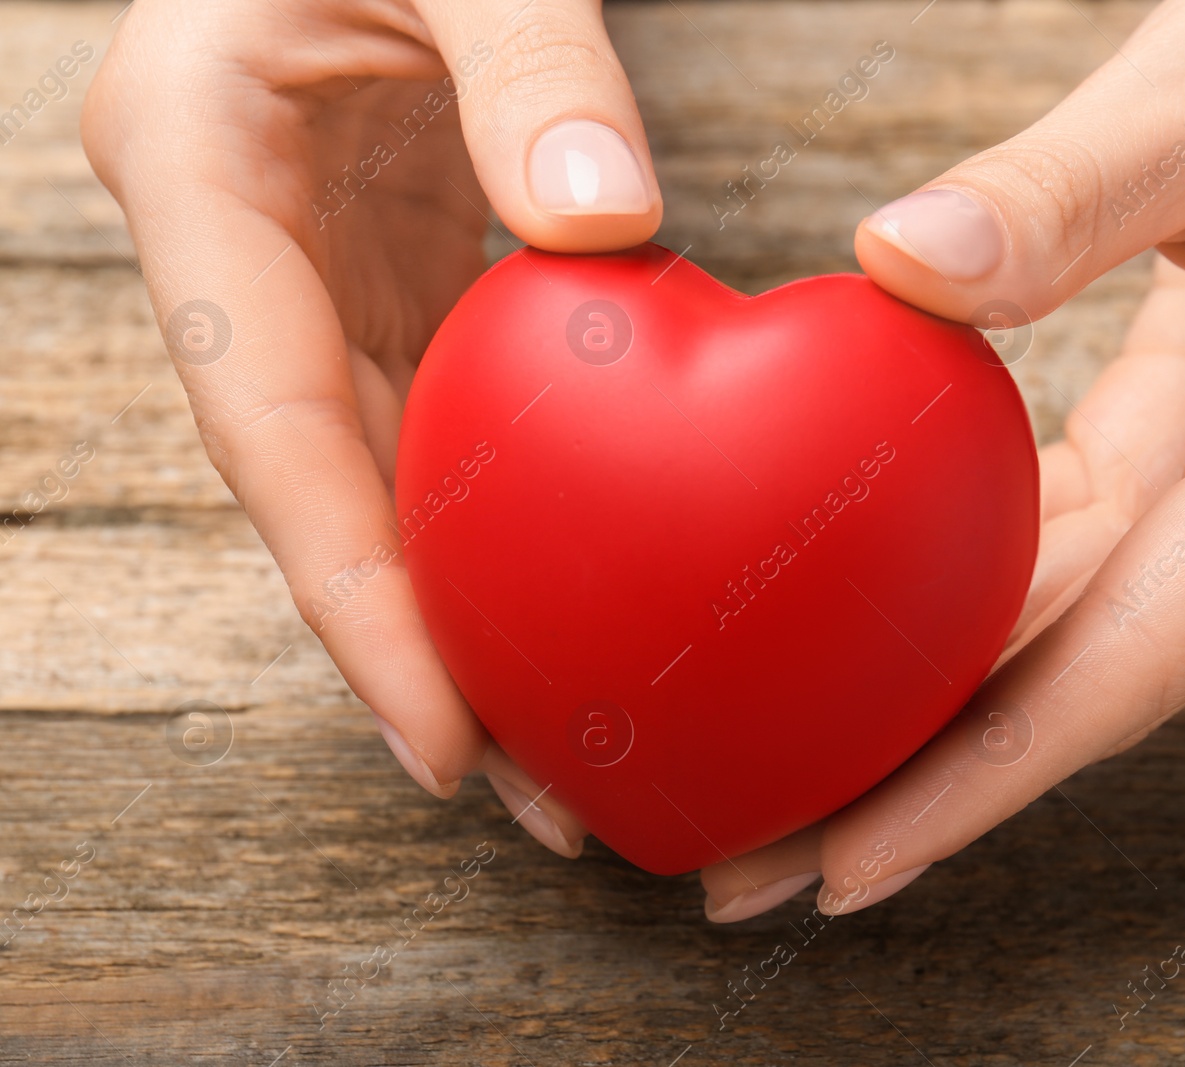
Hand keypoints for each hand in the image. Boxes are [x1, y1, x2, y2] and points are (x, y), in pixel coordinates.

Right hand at [82, 0, 661, 853]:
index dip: (353, 601)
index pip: (269, 431)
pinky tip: (579, 595)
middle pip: (325, 494)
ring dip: (470, 610)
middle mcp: (242, 249)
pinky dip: (506, 518)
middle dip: (422, 655)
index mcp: (199, 171)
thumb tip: (606, 231)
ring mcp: (313, 267)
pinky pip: (442, 419)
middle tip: (540, 799)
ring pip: (383, 479)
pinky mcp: (391, 267)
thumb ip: (530, 56)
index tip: (445, 743)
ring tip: (572, 739)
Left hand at [702, 0, 1184, 920]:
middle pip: (1091, 675)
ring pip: (1073, 631)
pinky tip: (861, 648)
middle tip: (755, 863)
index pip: (1142, 647)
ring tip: (782, 785)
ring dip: (933, 711)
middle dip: (928, 779)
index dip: (990, 771)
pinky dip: (964, 603)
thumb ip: (1068, 189)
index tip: (853, 860)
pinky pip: (1068, 548)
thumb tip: (899, 270)